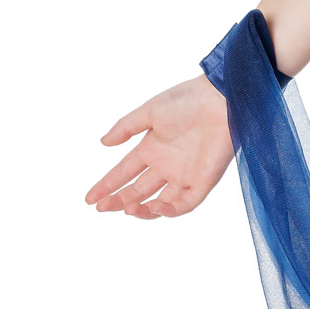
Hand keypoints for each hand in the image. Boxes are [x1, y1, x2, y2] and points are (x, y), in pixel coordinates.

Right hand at [85, 74, 233, 219]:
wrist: (221, 98)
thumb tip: (102, 143)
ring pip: (161, 203)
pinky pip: (187, 203)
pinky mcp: (204, 180)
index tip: (88, 198)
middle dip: (119, 201)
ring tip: (126, 209)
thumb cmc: (188, 99)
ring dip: (143, 210)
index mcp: (152, 149)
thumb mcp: (150, 111)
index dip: (106, 185)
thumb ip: (126, 128)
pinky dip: (172, 210)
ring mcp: (185, 174)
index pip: (124, 172)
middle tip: (102, 207)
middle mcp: (167, 165)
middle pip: (138, 191)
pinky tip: (156, 207)